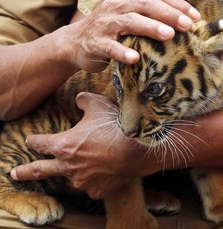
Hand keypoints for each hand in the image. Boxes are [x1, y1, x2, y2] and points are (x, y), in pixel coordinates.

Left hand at [10, 92, 156, 198]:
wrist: (140, 148)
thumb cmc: (116, 126)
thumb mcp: (98, 105)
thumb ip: (83, 100)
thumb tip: (78, 98)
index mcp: (64, 145)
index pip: (40, 143)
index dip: (34, 141)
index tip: (30, 140)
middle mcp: (69, 166)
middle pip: (40, 170)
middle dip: (25, 172)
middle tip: (15, 174)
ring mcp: (83, 181)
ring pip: (71, 178)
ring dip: (72, 173)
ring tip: (80, 167)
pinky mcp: (98, 190)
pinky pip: (92, 186)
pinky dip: (94, 180)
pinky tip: (102, 173)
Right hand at [66, 0, 200, 71]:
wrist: (75, 42)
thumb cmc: (111, 29)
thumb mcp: (129, 14)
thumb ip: (151, 13)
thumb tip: (186, 20)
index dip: (178, 4)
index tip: (195, 17)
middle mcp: (115, 4)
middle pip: (146, 4)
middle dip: (169, 14)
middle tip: (187, 26)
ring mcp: (104, 22)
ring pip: (130, 21)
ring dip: (151, 27)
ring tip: (169, 35)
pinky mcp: (95, 42)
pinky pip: (111, 46)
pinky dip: (123, 51)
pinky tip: (135, 58)